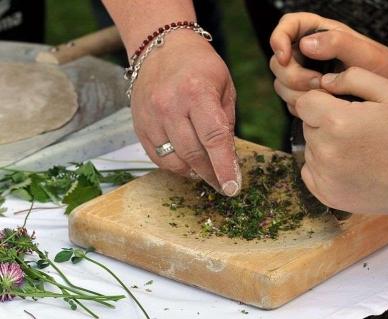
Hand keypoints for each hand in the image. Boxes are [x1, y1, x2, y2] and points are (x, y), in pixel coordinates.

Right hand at [130, 30, 240, 195]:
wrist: (161, 47)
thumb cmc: (199, 65)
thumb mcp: (225, 87)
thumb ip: (226, 123)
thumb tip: (228, 159)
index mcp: (197, 92)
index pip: (214, 139)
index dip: (224, 167)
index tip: (233, 188)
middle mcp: (170, 105)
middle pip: (193, 154)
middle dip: (211, 174)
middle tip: (223, 183)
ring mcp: (151, 116)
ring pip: (173, 161)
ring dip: (193, 172)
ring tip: (206, 171)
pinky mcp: (139, 125)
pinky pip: (157, 157)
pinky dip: (174, 166)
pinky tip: (187, 163)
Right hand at [269, 13, 387, 114]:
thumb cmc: (381, 66)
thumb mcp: (362, 52)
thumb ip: (335, 43)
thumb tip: (305, 45)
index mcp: (317, 31)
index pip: (286, 26)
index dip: (278, 40)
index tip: (285, 57)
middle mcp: (307, 52)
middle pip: (278, 62)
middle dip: (293, 76)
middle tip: (318, 83)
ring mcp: (305, 73)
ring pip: (281, 84)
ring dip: (297, 94)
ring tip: (326, 94)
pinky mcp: (306, 94)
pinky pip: (290, 101)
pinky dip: (302, 106)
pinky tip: (324, 106)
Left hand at [297, 67, 387, 213]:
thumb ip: (353, 78)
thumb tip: (323, 82)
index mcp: (336, 121)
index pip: (304, 103)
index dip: (320, 101)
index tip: (337, 106)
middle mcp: (325, 151)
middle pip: (307, 127)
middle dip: (323, 123)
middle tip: (352, 129)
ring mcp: (324, 176)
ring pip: (310, 150)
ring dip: (324, 146)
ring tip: (354, 149)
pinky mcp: (326, 194)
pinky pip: (310, 173)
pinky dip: (322, 168)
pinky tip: (347, 166)